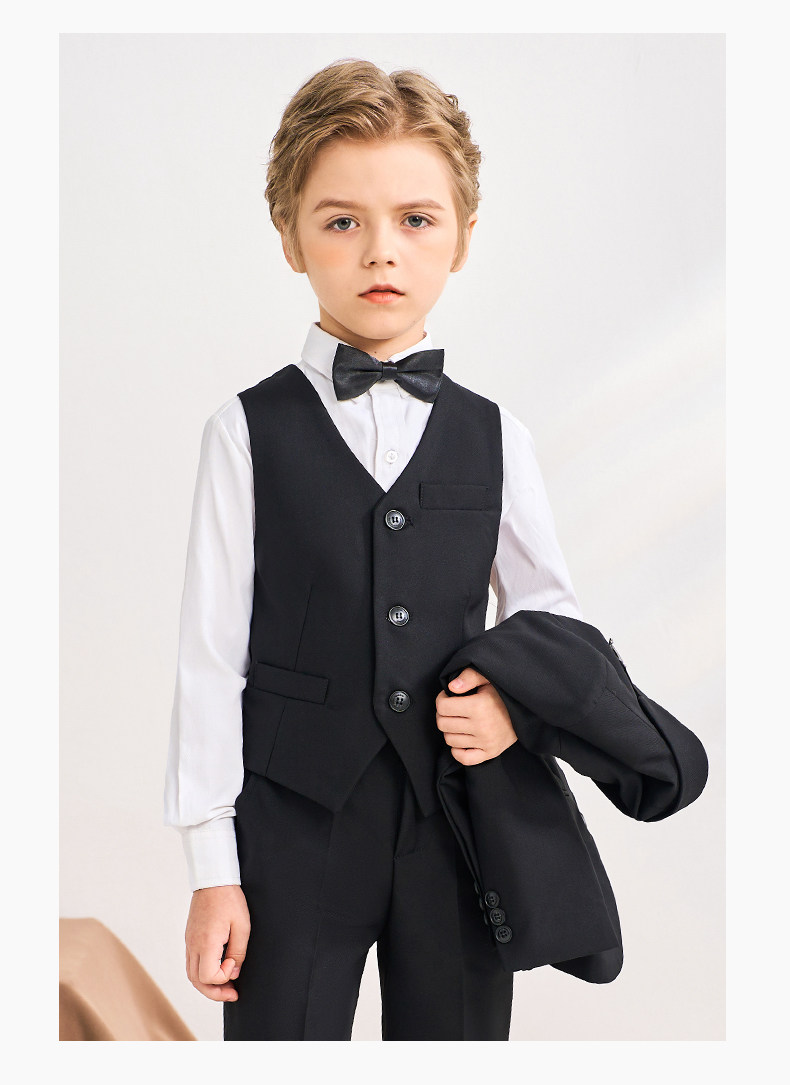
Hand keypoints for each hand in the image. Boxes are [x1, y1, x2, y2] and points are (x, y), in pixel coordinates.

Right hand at [185, 884, 250, 1001]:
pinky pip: (192, 962)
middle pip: (196, 981)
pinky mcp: (190, 937)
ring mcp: (189, 941)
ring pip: (191, 974)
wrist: (213, 879)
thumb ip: (238, 952)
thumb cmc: (230, 900)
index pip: (208, 977)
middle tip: (233, 993)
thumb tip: (234, 972)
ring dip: (207, 984)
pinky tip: (217, 969)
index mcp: (206, 942)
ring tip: (226, 985)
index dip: (223, 977)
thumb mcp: (242, 926)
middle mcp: (193, 945)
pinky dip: (202, 972)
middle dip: (214, 992)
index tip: (234, 964)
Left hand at [435, 667, 517, 764]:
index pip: (442, 707)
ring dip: (450, 730)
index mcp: (479, 706)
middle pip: (443, 724)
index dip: (442, 699)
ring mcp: (485, 742)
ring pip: (450, 740)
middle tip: (452, 709)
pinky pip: (464, 758)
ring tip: (459, 721)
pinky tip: (461, 739)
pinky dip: (457, 750)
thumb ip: (469, 676)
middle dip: (443, 714)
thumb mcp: (488, 678)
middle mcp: (481, 726)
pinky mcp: (490, 753)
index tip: (448, 697)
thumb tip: (451, 687)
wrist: (525, 712)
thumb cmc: (503, 694)